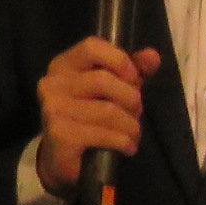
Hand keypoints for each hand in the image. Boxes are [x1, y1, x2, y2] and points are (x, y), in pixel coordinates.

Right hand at [35, 39, 161, 190]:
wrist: (61, 158)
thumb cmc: (90, 116)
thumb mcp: (113, 89)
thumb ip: (133, 70)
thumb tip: (152, 56)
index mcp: (63, 65)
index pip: (92, 46)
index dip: (120, 60)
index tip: (134, 79)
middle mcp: (52, 83)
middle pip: (104, 80)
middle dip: (131, 99)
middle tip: (136, 113)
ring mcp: (53, 109)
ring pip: (108, 110)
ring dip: (131, 125)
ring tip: (133, 133)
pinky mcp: (59, 135)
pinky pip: (104, 134)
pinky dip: (123, 141)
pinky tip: (127, 147)